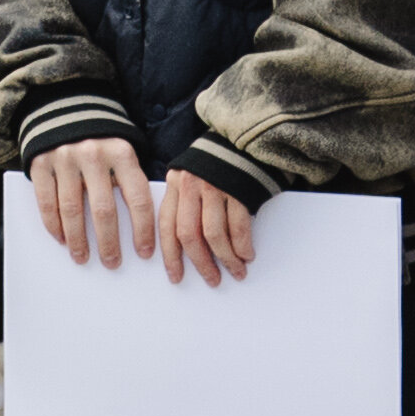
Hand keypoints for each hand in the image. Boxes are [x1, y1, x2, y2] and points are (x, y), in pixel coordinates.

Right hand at [23, 134, 145, 268]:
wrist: (64, 106)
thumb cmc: (101, 141)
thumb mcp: (123, 151)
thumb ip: (129, 180)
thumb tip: (138, 228)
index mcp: (122, 153)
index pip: (138, 198)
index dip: (142, 230)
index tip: (144, 253)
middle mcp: (94, 154)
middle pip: (103, 210)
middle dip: (108, 242)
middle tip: (111, 262)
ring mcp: (64, 158)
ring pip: (72, 210)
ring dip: (78, 240)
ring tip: (82, 257)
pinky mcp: (41, 162)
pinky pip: (46, 202)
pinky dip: (53, 225)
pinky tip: (61, 239)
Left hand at [153, 167, 259, 285]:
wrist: (248, 136)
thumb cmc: (219, 162)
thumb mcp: (192, 176)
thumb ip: (185, 202)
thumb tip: (187, 244)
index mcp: (176, 183)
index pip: (166, 225)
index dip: (170, 255)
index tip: (175, 276)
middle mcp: (191, 185)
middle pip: (188, 234)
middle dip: (200, 262)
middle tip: (212, 279)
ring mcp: (215, 187)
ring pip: (214, 235)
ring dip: (226, 259)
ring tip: (235, 271)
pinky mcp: (239, 190)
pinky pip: (238, 227)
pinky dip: (242, 246)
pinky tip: (246, 255)